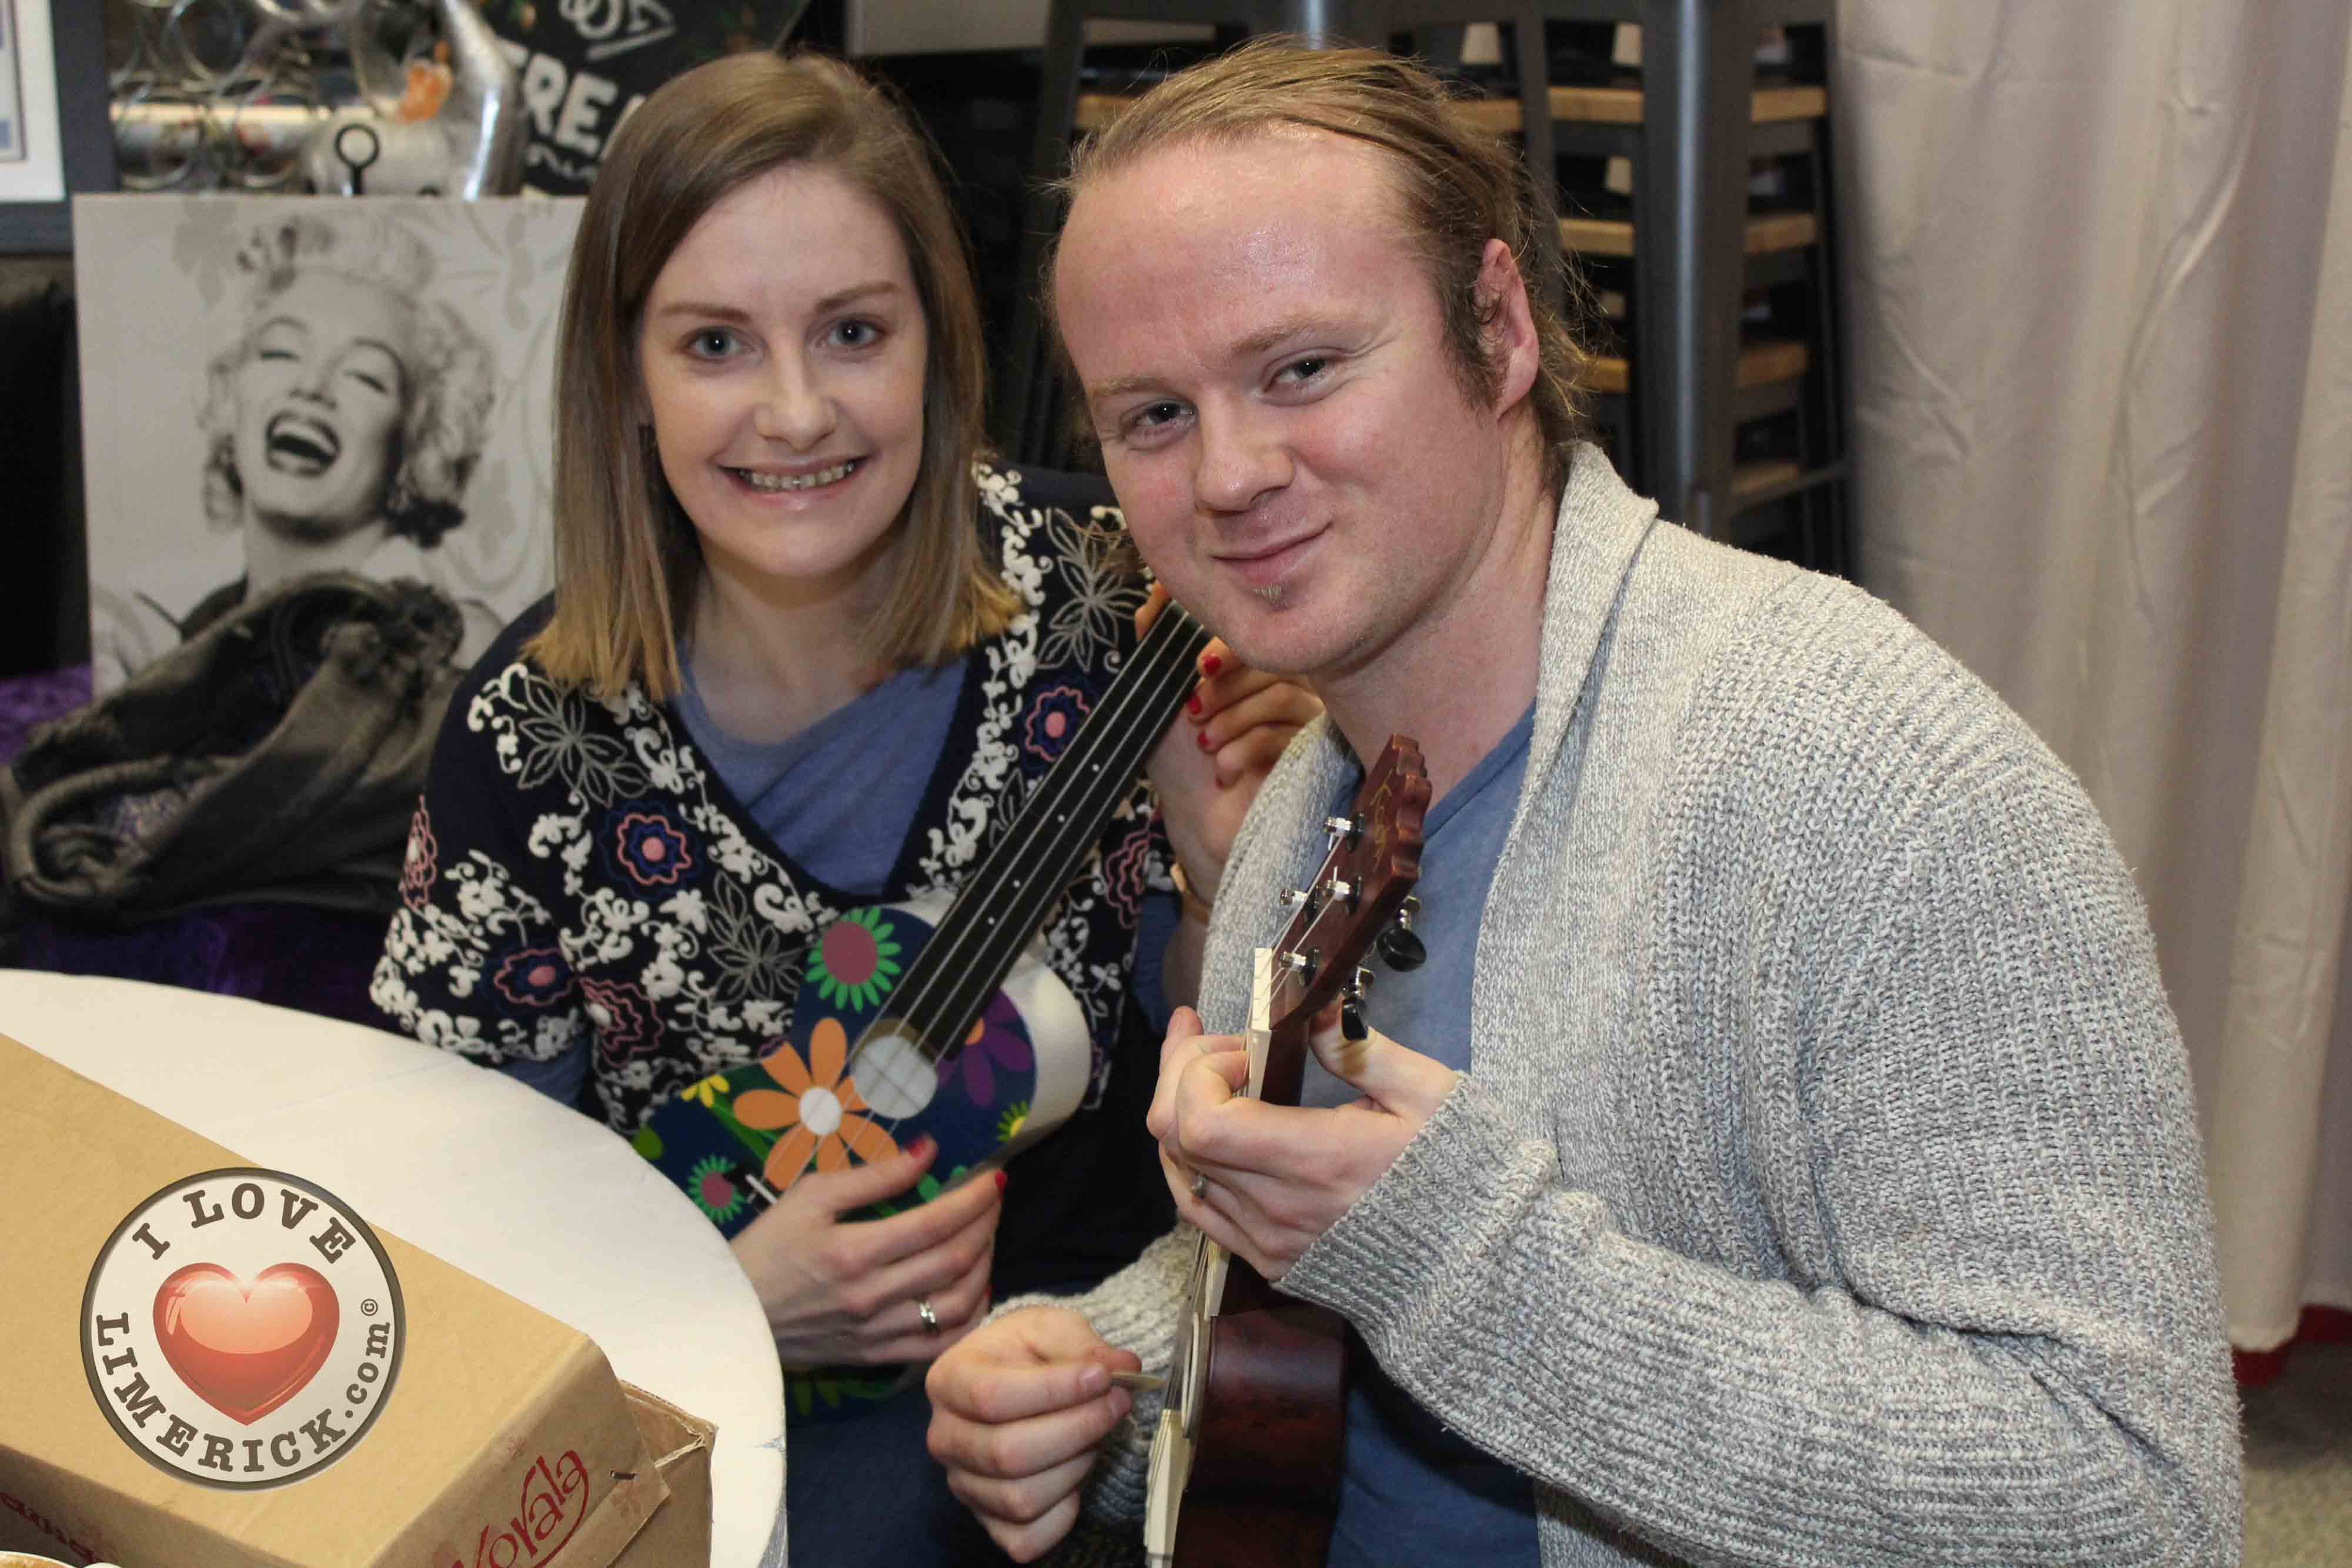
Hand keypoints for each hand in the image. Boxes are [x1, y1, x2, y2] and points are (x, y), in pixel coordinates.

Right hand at [728, 1134, 1001, 1367]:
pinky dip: (969, 1319)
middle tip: (993, 1200)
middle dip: (986, 1224)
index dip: (974, 1198)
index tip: (994, 1177)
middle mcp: (871, 1296)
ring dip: (985, 1268)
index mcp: (854, 1251)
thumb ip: (874, 1176)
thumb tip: (928, 1152)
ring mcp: (876, 1332)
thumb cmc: (766, 1245)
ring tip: (986, 1240)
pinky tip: (975, 1292)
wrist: (730, 1313)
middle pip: (954, 1261)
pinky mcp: (875, 1357)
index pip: (936, 1223)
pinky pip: (939, 1346)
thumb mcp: (810, 1195)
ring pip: (955, 1306)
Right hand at [925, 1306, 1138, 1561]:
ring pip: (1020, 1499)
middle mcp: (945, 1438)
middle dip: (1077, 1429)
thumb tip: (1122, 1367)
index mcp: (948, 1381)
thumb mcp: (1050, 1328)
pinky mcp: (987, 1521)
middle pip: (1007, 1454)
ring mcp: (963, 1485)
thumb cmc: (1026, 1353)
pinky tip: (1075, 1478)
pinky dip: (1062, 1516)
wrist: (1013, 1380)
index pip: (991, 1397)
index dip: (1055, 1390)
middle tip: (1117, 1404)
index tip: (1103, 1377)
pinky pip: (1025, 1540)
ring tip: (1094, 1435)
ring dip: (1074, 1467)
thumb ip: (1083, 1345)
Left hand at [1138, 584, 1319, 899]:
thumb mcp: (1160, 695)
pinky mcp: (1315, 756)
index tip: (1199, 669)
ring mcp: (1305, 722)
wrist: (1198, 825)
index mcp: (1255, 670)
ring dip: (1231, 722)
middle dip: (1224, 690)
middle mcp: (1288, 689)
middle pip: (1273, 661)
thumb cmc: (1180, 765)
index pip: (1259, 636)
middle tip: (1194, 716)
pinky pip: (1286, 731)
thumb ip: (1158, 638)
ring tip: (1206, 748)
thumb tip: (1159, 584)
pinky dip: (1244, 750)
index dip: (1228, 648)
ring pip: (1280, 695)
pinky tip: (1224, 772)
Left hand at [1148, 1005, 1458, 1281]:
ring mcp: (1267, 1240)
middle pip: (1175, 1137)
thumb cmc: (1458, 1169)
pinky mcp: (1269, 1258)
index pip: (1199, 1121)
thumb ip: (1357, 1047)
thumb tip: (1310, 1007)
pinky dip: (1190, 1160)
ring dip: (1180, 1113)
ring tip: (1206, 1069)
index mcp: (1313, 1160)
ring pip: (1178, 1171)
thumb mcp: (1424, 1091)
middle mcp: (1276, 1207)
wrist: (1476, 1262)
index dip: (1198, 1070)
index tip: (1245, 1047)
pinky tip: (1209, 1128)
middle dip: (1181, 1072)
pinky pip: (1200, 1208)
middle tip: (1219, 1039)